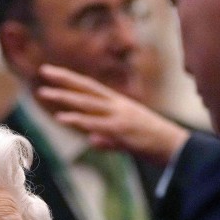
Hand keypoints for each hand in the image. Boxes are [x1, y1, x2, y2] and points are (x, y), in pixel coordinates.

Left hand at [36, 64, 188, 166]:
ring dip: (65, 98)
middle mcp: (118, 105)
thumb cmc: (154, 144)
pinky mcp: (120, 130)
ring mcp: (119, 116)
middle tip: (44, 71)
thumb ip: (108, 139)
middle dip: (65, 79)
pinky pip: (95, 123)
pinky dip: (77, 120)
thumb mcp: (127, 139)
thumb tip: (92, 140)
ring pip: (87, 103)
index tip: (55, 73)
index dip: (73, 80)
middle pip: (87, 89)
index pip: (92, 88)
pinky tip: (61, 117)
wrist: (176, 149)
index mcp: (120, 104)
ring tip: (44, 92)